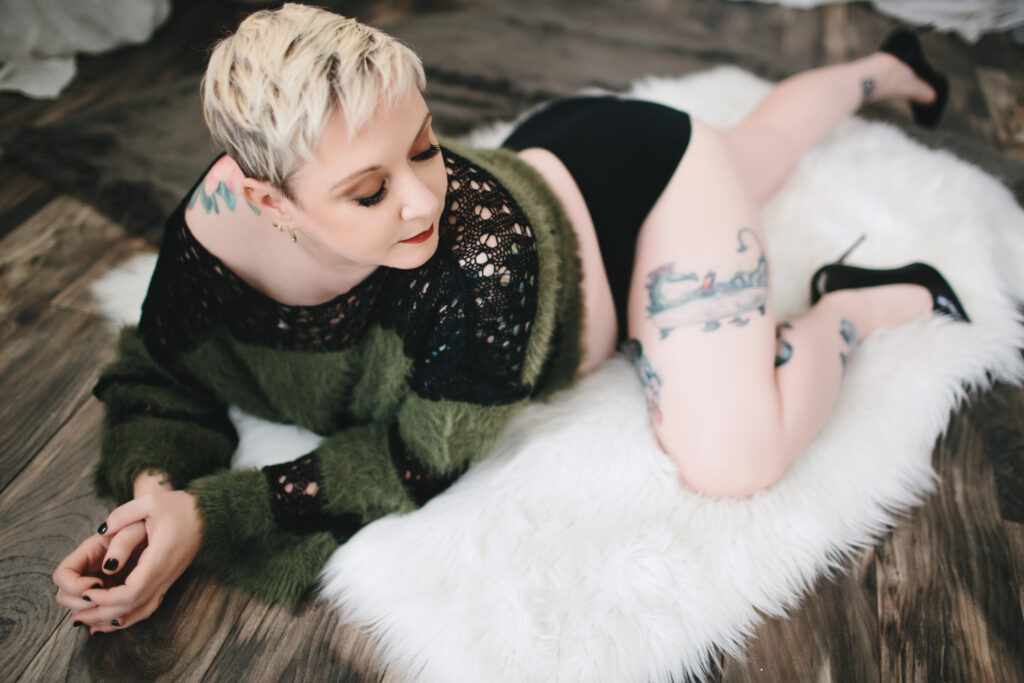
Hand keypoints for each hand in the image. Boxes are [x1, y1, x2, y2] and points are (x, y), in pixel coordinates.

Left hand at [57, 491, 202, 633]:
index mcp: (159, 558)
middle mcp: (164, 575)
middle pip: (133, 606)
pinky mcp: (167, 581)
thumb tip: (101, 530)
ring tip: (88, 624)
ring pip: (141, 611)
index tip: (86, 594)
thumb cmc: (181, 507)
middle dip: (102, 613)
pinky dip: (129, 616)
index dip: (106, 598)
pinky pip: (148, 607)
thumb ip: (123, 514)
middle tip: (76, 615)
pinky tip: (112, 619)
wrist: (210, 515)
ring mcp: (168, 580)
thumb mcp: (152, 502)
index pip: (131, 591)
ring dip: (113, 619)